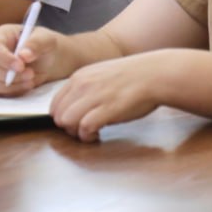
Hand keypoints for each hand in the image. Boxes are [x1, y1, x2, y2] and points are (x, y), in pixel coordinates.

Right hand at [0, 23, 63, 95]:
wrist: (48, 60)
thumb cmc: (44, 45)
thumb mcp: (46, 39)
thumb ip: (36, 44)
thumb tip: (23, 55)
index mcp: (0, 36)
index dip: (4, 58)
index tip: (21, 66)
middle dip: (10, 74)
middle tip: (31, 74)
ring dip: (12, 85)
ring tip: (31, 80)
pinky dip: (12, 92)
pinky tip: (26, 85)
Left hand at [48, 52, 166, 141]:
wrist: (156, 74)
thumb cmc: (134, 77)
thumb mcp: (102, 74)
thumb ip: (86, 87)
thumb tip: (75, 106)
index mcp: (80, 76)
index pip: (55, 104)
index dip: (63, 117)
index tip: (76, 122)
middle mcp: (83, 85)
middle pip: (58, 116)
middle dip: (68, 128)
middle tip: (84, 129)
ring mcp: (93, 96)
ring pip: (66, 122)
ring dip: (76, 133)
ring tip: (90, 132)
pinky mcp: (106, 109)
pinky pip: (83, 129)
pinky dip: (88, 137)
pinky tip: (98, 134)